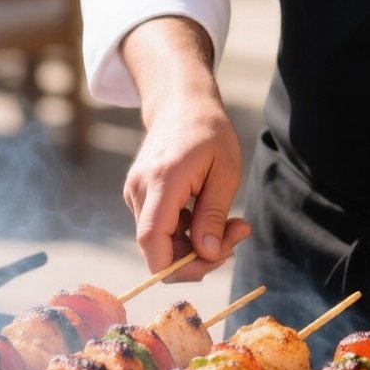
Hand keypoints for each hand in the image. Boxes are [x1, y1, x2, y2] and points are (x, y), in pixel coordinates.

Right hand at [123, 89, 249, 282]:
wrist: (180, 104)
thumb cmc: (209, 132)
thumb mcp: (225, 172)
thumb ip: (214, 215)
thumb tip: (208, 254)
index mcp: (162, 180)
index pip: (152, 243)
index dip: (180, 266)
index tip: (217, 256)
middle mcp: (139, 189)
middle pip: (155, 250)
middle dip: (196, 256)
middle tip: (236, 235)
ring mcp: (134, 193)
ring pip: (158, 243)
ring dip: (194, 244)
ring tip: (229, 222)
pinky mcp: (137, 196)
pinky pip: (158, 229)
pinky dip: (183, 233)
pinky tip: (206, 213)